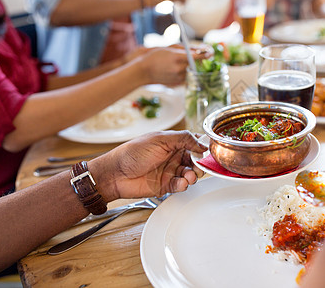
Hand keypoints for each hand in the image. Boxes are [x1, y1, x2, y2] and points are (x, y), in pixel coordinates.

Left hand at [91, 130, 206, 200]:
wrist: (116, 174)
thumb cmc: (132, 153)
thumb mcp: (160, 139)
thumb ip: (183, 139)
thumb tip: (202, 143)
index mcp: (172, 142)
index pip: (194, 143)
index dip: (203, 147)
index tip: (208, 151)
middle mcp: (173, 156)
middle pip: (195, 160)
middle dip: (200, 164)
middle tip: (198, 166)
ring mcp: (170, 171)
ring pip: (190, 174)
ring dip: (192, 175)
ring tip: (189, 176)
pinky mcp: (166, 185)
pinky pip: (181, 185)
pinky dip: (183, 185)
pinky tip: (181, 183)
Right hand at [139, 46, 209, 85]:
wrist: (144, 71)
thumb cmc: (155, 56)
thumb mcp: (170, 48)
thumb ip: (185, 49)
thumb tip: (199, 50)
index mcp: (177, 58)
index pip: (196, 56)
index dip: (205, 54)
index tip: (210, 52)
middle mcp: (179, 69)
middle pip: (197, 64)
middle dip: (200, 59)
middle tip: (202, 54)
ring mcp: (179, 77)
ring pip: (193, 71)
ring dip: (193, 66)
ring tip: (186, 61)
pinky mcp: (178, 83)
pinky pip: (187, 76)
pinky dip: (188, 72)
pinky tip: (182, 68)